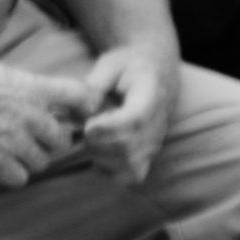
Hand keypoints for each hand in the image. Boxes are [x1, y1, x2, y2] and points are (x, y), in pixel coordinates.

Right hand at [0, 52, 93, 190]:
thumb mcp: (7, 73)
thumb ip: (36, 88)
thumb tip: (58, 101)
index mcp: (34, 89)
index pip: (83, 97)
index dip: (87, 108)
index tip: (78, 116)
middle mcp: (29, 114)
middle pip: (62, 141)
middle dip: (47, 142)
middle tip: (27, 138)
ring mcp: (12, 139)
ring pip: (41, 162)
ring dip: (27, 159)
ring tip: (6, 149)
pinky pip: (19, 178)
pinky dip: (10, 173)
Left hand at [79, 40, 177, 182]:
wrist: (155, 70)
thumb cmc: (127, 66)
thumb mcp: (109, 65)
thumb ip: (94, 86)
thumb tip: (80, 111)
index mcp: (151, 94)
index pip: (135, 120)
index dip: (108, 128)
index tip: (88, 124)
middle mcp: (158, 123)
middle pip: (129, 148)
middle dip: (97, 143)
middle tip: (84, 128)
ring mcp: (156, 141)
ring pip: (129, 165)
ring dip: (100, 156)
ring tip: (92, 138)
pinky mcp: (149, 155)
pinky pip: (131, 175)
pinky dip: (109, 169)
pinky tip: (99, 151)